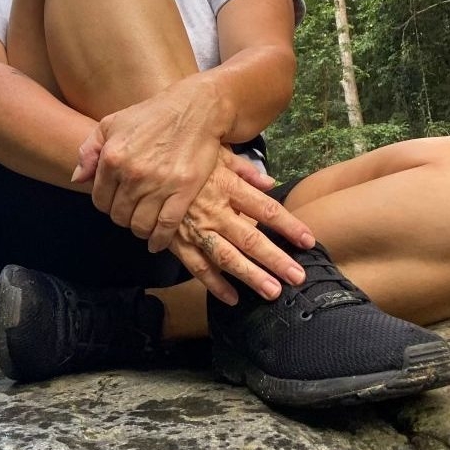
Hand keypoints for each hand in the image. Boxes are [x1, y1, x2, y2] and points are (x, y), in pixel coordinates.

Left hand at [72, 79, 241, 249]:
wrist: (195, 108)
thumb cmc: (151, 115)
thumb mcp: (111, 123)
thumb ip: (89, 151)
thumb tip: (76, 178)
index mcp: (113, 158)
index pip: (100, 200)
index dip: (106, 204)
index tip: (116, 201)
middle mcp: (133, 174)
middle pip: (119, 216)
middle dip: (123, 216)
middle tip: (132, 210)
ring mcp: (159, 184)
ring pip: (140, 225)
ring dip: (140, 229)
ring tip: (144, 222)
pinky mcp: (183, 191)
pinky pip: (166, 227)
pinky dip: (160, 239)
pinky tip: (157, 241)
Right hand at [167, 152, 314, 304]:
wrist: (142, 165)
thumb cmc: (183, 156)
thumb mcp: (214, 151)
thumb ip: (243, 167)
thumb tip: (270, 182)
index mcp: (226, 185)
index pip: (265, 208)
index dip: (288, 225)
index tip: (308, 240)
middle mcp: (213, 209)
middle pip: (250, 237)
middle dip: (275, 259)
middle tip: (297, 277)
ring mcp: (194, 227)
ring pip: (226, 256)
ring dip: (250, 276)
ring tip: (272, 291)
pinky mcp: (176, 240)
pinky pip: (196, 266)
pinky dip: (213, 284)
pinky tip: (232, 298)